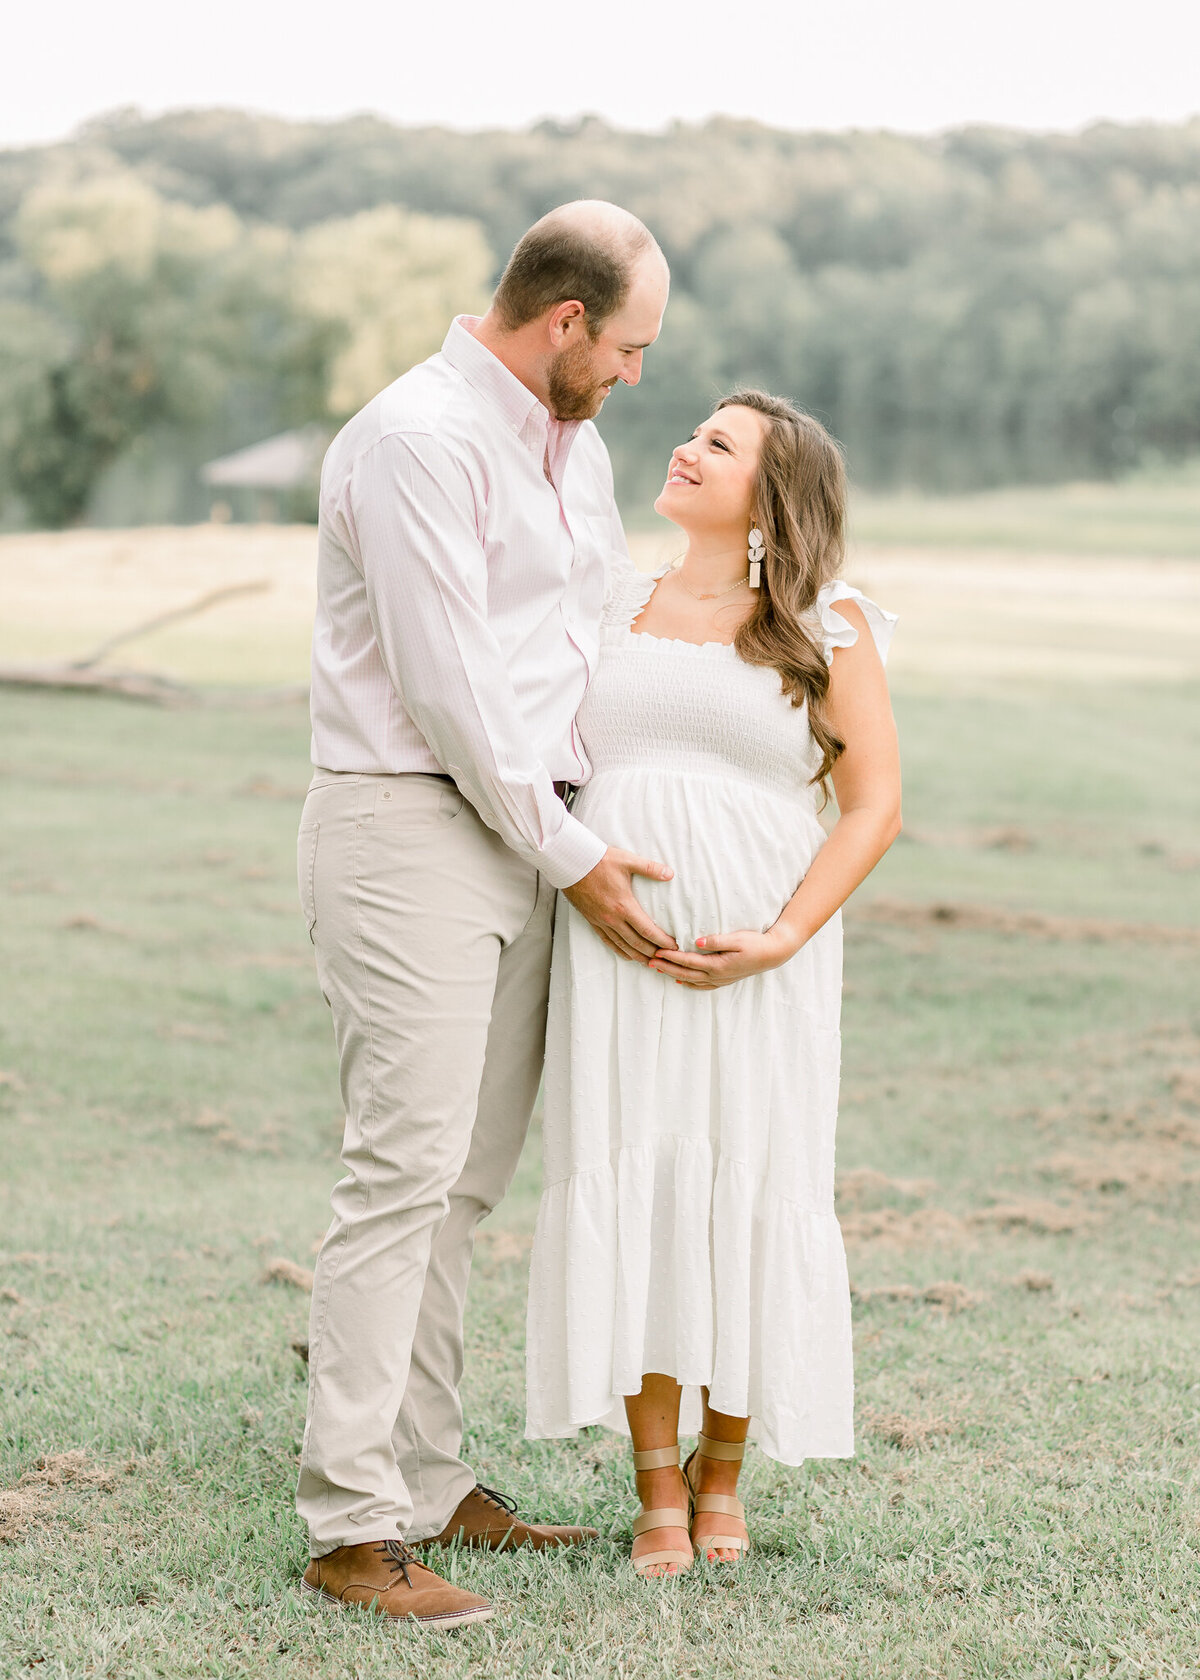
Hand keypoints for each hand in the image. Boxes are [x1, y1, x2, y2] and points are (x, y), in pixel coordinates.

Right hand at [563, 848, 677, 963]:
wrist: (572, 864)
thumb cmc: (599, 861)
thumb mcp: (627, 861)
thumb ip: (650, 868)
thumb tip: (670, 873)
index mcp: (624, 906)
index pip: (647, 930)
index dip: (662, 941)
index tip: (673, 946)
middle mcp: (613, 918)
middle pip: (637, 943)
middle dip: (653, 952)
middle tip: (666, 957)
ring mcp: (601, 921)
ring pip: (622, 945)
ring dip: (637, 956)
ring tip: (650, 962)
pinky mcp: (592, 920)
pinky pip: (607, 941)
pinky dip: (619, 950)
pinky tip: (627, 955)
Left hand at [648, 924, 800, 988]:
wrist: (774, 954)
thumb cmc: (756, 943)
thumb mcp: (738, 938)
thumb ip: (717, 941)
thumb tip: (697, 942)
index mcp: (718, 965)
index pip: (688, 961)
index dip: (671, 957)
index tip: (657, 952)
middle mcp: (717, 975)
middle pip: (686, 973)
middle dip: (666, 967)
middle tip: (648, 962)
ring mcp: (721, 980)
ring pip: (692, 980)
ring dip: (674, 975)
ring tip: (659, 970)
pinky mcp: (725, 980)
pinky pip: (703, 986)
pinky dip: (690, 984)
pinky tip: (682, 981)